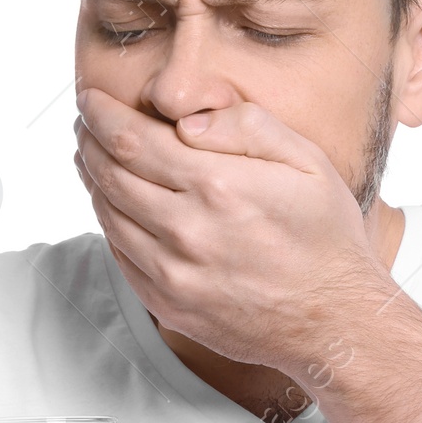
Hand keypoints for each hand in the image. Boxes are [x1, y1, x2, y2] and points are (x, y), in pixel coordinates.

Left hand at [74, 87, 387, 374]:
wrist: (335, 322)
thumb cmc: (327, 239)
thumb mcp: (307, 162)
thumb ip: (247, 127)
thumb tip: (187, 120)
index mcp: (219, 186)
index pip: (131, 139)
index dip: (101, 114)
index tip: (91, 100)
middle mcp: (187, 231)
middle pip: (108, 174)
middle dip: (89, 141)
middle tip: (86, 123)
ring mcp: (173, 274)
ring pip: (107, 215)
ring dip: (92, 180)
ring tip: (92, 157)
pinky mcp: (168, 305)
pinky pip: (120, 255)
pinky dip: (109, 223)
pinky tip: (116, 205)